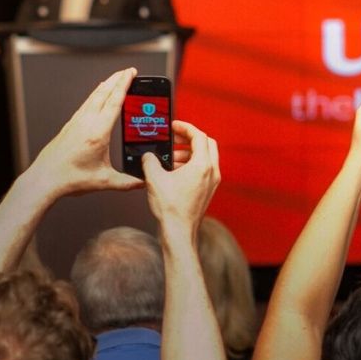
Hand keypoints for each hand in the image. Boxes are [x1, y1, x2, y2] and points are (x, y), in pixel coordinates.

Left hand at [27, 68, 143, 195]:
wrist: (44, 178)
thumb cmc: (70, 179)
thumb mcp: (104, 181)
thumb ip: (127, 183)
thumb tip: (143, 182)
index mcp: (97, 132)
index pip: (114, 102)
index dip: (125, 85)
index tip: (131, 73)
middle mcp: (86, 123)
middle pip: (103, 93)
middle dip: (117, 79)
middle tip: (128, 70)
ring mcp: (76, 122)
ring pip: (93, 97)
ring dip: (106, 85)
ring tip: (115, 79)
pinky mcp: (70, 126)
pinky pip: (85, 104)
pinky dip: (94, 96)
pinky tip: (96, 97)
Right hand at [143, 120, 219, 241]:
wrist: (179, 232)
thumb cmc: (171, 209)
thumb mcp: (154, 179)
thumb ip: (150, 161)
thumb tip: (148, 156)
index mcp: (202, 165)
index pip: (199, 136)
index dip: (185, 127)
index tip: (174, 126)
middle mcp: (212, 172)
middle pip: (207, 144)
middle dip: (189, 139)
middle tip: (174, 139)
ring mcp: (212, 182)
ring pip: (206, 157)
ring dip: (189, 153)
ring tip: (170, 158)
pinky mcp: (208, 190)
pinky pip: (203, 169)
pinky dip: (191, 165)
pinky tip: (174, 172)